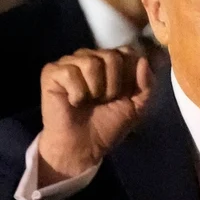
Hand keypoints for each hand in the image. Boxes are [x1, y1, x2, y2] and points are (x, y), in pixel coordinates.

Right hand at [37, 47, 152, 183]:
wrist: (82, 147)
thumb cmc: (107, 127)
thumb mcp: (136, 107)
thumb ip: (147, 85)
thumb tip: (143, 60)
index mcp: (111, 63)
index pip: (127, 52)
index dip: (129, 76)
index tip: (123, 96)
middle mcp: (91, 57)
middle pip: (111, 56)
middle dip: (113, 86)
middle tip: (103, 102)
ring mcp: (70, 62)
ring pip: (91, 62)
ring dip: (95, 89)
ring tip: (89, 102)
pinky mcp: (52, 72)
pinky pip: (70, 72)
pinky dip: (76, 93)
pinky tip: (72, 102)